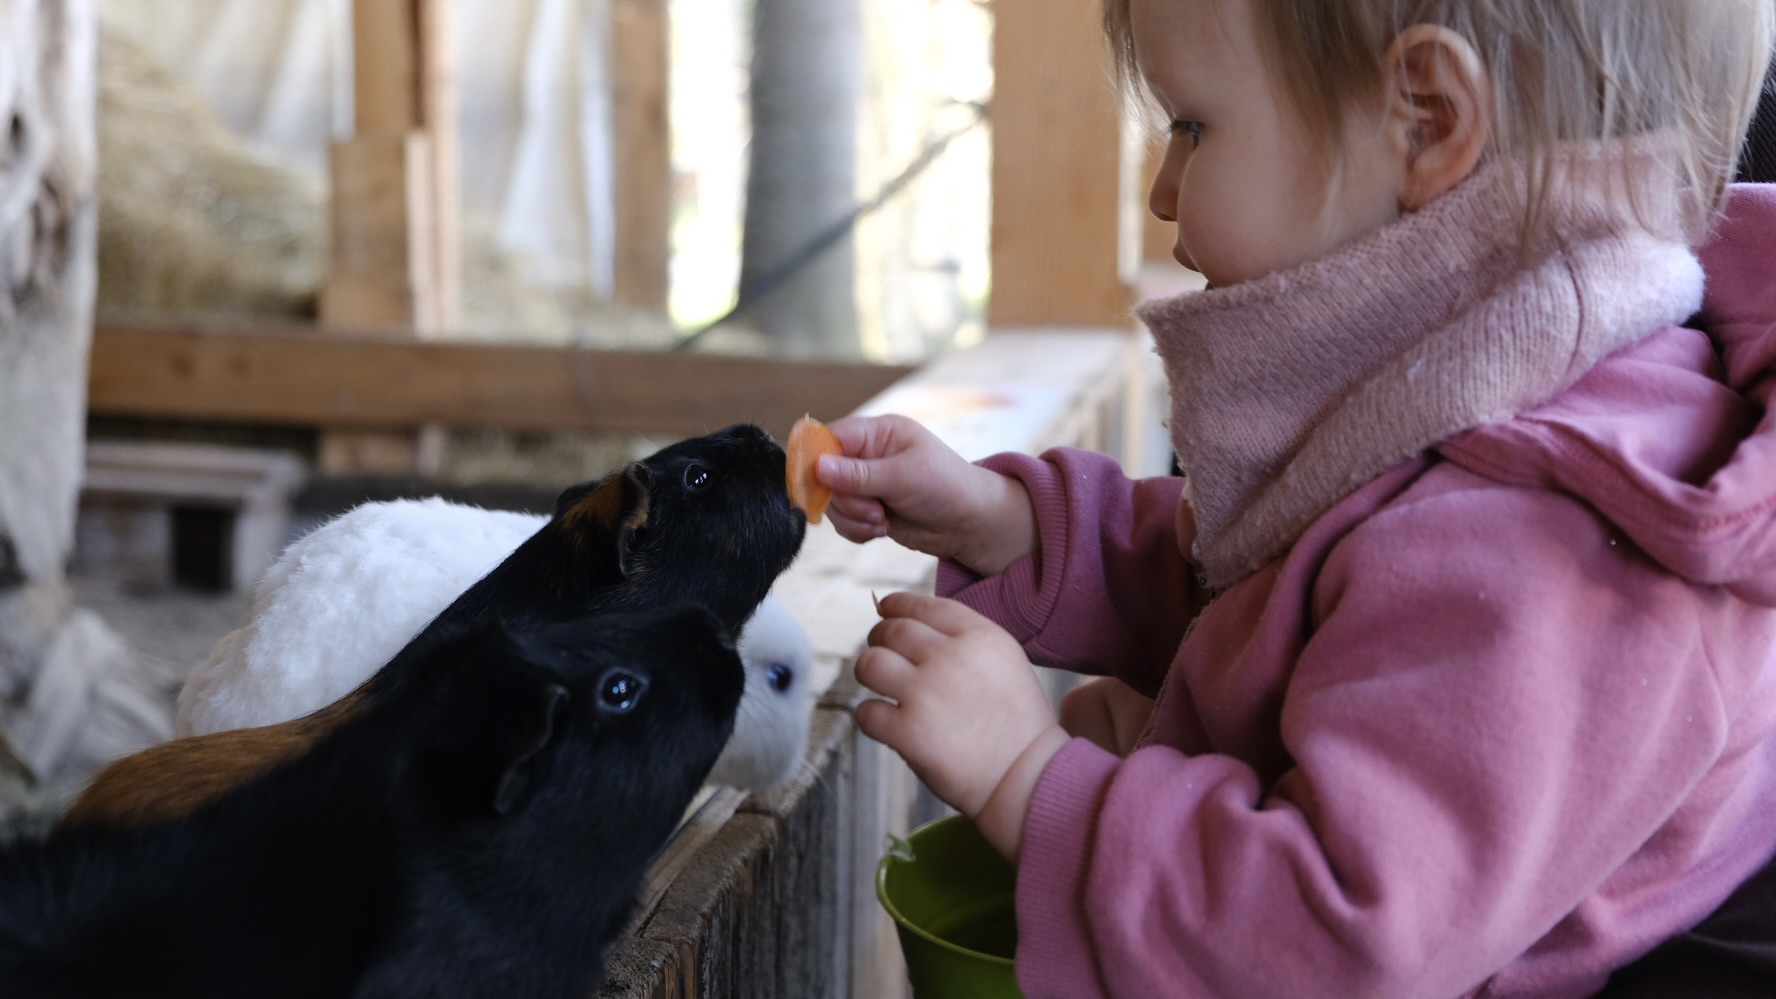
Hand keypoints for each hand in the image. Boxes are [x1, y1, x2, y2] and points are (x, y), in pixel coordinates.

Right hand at [816, 414, 1036, 576]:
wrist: (971, 524)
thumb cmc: (948, 488)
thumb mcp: (904, 477)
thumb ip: (859, 474)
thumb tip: (817, 466)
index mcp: (879, 432)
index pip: (830, 438)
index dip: (816, 460)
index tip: (816, 484)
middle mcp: (868, 454)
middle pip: (825, 474)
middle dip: (844, 499)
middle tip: (873, 512)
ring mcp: (866, 483)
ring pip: (832, 501)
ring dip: (852, 518)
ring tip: (882, 523)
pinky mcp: (867, 508)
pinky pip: (843, 520)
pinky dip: (856, 530)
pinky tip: (881, 531)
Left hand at [854, 591, 1067, 860]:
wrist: (1029, 776)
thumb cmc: (1018, 723)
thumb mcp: (1005, 661)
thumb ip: (964, 639)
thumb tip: (912, 625)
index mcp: (979, 636)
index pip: (923, 605)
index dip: (897, 605)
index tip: (886, 610)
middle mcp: (950, 657)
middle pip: (891, 630)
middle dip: (879, 639)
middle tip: (882, 653)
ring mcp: (926, 693)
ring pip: (869, 664)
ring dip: (868, 672)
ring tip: (880, 685)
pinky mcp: (908, 731)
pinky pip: (866, 712)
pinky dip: (872, 718)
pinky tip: (887, 724)